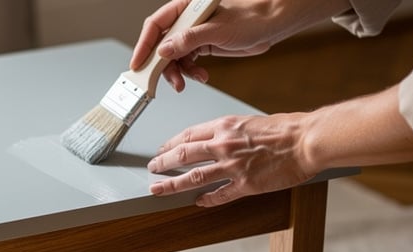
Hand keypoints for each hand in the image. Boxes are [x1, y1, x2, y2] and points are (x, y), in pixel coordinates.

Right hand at [129, 0, 344, 91]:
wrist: (274, 23)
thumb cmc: (252, 17)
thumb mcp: (218, 30)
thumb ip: (189, 40)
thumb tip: (163, 51)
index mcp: (186, 7)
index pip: (156, 25)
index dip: (144, 45)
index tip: (138, 65)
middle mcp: (187, 20)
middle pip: (161, 44)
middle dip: (162, 65)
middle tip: (164, 82)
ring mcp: (194, 33)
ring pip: (173, 56)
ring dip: (178, 72)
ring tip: (186, 83)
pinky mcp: (203, 45)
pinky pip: (187, 61)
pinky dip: (191, 72)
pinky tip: (200, 77)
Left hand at [146, 112, 316, 206]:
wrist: (307, 140)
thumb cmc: (286, 128)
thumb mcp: (250, 121)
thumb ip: (230, 132)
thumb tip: (216, 139)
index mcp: (224, 126)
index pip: (188, 135)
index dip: (170, 144)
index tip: (161, 150)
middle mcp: (223, 145)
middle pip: (182, 155)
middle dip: (162, 163)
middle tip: (152, 169)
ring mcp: (232, 167)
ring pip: (192, 177)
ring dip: (171, 185)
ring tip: (157, 189)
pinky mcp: (245, 185)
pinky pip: (218, 195)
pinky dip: (205, 200)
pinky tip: (197, 202)